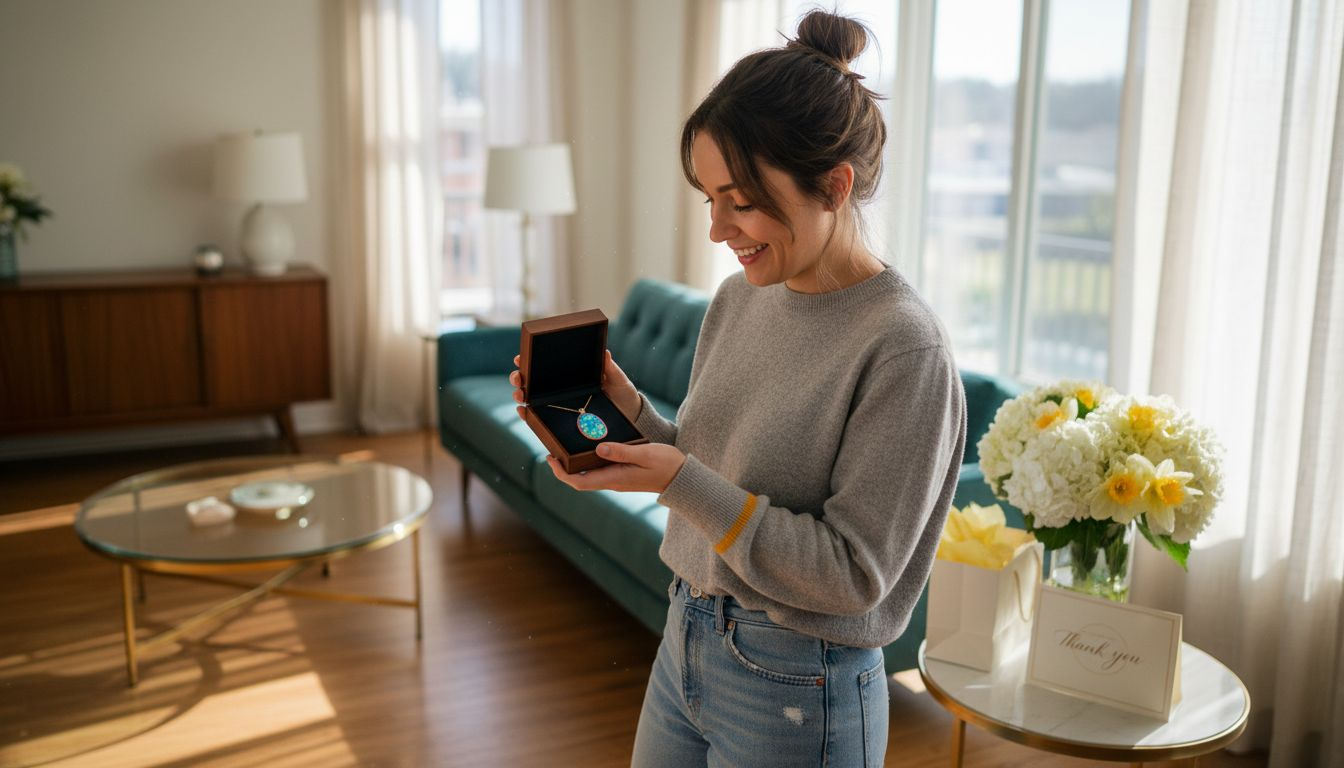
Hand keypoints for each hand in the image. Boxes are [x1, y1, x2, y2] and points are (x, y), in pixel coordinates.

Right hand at [510, 350, 641, 422]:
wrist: (627, 416)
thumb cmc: (621, 393)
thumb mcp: (617, 379)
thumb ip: (610, 368)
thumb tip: (605, 352)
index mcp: (570, 372)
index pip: (545, 363)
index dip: (529, 359)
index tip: (521, 357)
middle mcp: (560, 387)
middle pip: (532, 380)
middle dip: (519, 377)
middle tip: (519, 378)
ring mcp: (557, 404)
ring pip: (531, 398)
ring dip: (520, 395)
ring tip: (520, 395)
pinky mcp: (559, 421)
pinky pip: (538, 418)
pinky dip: (527, 415)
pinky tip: (522, 412)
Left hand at [547, 441, 686, 493]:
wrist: (683, 478)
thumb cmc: (666, 465)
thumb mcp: (644, 454)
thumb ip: (622, 451)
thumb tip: (598, 448)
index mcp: (615, 479)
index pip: (580, 482)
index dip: (561, 474)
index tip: (550, 459)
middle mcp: (613, 481)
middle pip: (580, 479)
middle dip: (563, 468)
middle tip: (552, 450)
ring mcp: (618, 479)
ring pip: (589, 474)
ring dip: (575, 464)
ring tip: (565, 446)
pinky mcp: (623, 474)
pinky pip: (600, 469)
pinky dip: (589, 460)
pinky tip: (589, 447)